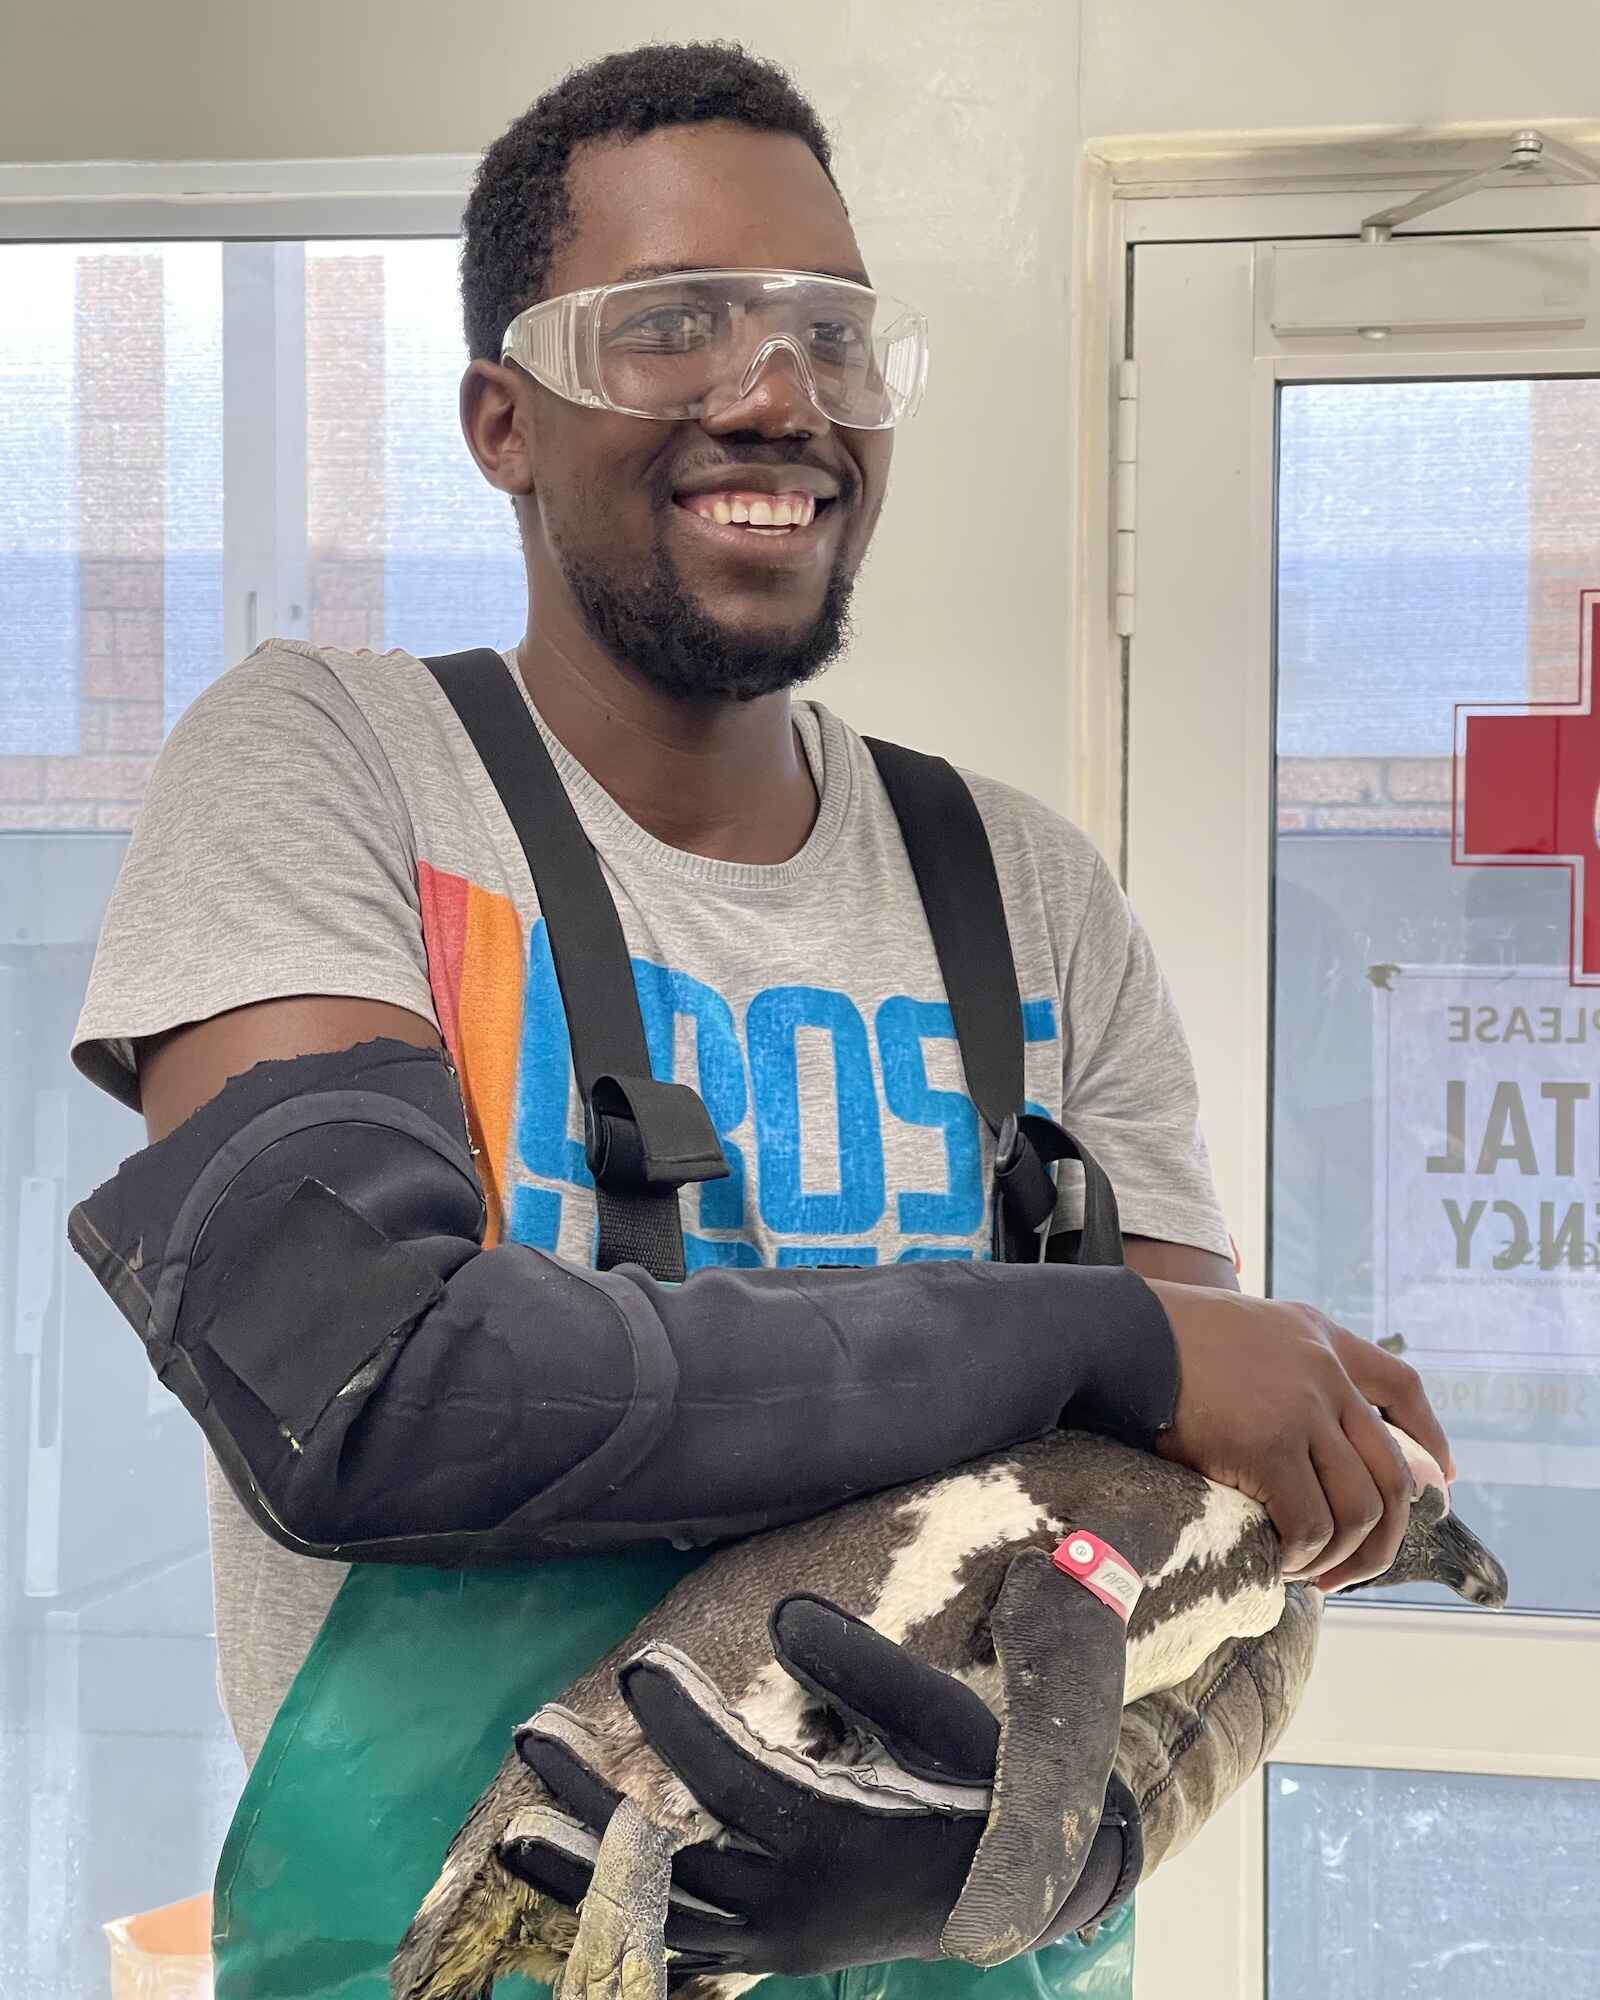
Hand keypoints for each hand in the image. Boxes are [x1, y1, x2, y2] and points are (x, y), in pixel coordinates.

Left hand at [500, 1596, 1134, 1981]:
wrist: (1022, 1891)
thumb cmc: (980, 1786)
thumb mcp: (937, 1715)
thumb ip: (861, 1666)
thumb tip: (782, 1613)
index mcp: (840, 1839)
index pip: (737, 1778)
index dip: (683, 1721)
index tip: (641, 1664)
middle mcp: (795, 1904)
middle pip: (670, 1857)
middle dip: (592, 1798)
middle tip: (536, 1730)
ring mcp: (775, 1941)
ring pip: (657, 1916)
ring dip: (581, 1873)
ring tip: (514, 1831)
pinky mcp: (768, 1956)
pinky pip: (677, 1950)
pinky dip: (618, 1924)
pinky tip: (569, 1892)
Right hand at [1145, 1282, 1453, 1592]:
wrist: (1119, 1333)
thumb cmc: (1159, 1338)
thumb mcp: (1241, 1330)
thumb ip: (1280, 1368)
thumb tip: (1298, 1442)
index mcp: (1318, 1336)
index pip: (1399, 1385)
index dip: (1429, 1437)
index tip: (1439, 1481)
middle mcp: (1325, 1371)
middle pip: (1393, 1471)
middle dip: (1384, 1535)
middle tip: (1352, 1568)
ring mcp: (1303, 1408)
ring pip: (1360, 1508)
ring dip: (1340, 1556)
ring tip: (1306, 1572)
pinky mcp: (1270, 1445)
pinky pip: (1309, 1524)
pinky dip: (1300, 1557)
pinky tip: (1278, 1563)